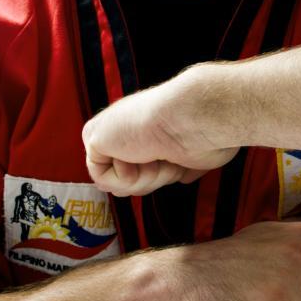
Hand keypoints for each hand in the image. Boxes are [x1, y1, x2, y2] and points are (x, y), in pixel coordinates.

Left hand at [82, 66, 237, 196]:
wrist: (195, 117)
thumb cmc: (207, 132)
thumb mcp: (198, 155)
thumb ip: (183, 165)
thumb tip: (183, 177)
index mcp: (151, 125)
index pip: (146, 166)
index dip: (165, 174)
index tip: (179, 159)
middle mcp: (128, 126)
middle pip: (131, 181)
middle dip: (154, 179)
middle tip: (169, 158)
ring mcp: (110, 131)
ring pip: (118, 183)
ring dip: (143, 178)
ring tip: (157, 154)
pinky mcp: (94, 138)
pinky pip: (103, 179)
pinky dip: (126, 177)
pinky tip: (139, 153)